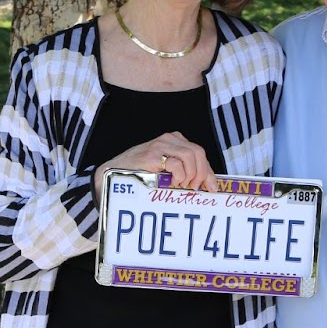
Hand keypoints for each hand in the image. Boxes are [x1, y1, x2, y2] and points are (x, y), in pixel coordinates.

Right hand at [94, 132, 217, 198]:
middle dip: (202, 173)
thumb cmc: (141, 172)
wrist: (114, 171)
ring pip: (190, 156)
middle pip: (198, 152)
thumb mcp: (166, 168)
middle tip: (194, 189)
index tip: (212, 188)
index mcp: (174, 140)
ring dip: (190, 175)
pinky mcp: (153, 155)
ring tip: (181, 186)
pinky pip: (176, 164)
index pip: (199, 152)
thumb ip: (183, 170)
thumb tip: (207, 184)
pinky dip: (179, 176)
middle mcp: (169, 138)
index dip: (208, 171)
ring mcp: (160, 145)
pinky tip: (171, 183)